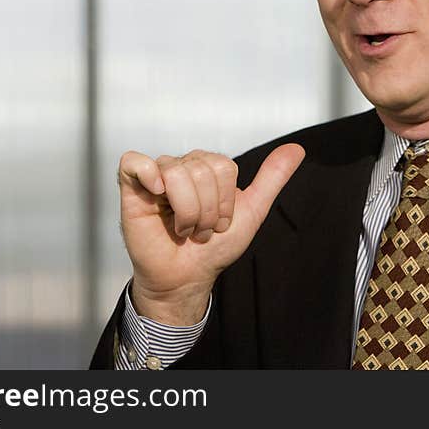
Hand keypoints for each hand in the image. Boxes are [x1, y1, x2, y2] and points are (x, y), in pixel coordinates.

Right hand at [117, 144, 304, 324]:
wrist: (185, 279)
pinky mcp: (132, 187)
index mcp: (209, 169)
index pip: (223, 166)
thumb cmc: (214, 249)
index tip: (220, 223)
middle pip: (200, 170)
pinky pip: (135, 162)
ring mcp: (157, 176)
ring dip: (185, 211)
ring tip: (182, 228)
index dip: (224, 201)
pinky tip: (158, 194)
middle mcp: (183, 167)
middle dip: (205, 210)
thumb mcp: (251, 212)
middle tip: (199, 230)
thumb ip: (271, 179)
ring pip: (175, 172)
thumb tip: (296, 149)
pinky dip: (148, 174)